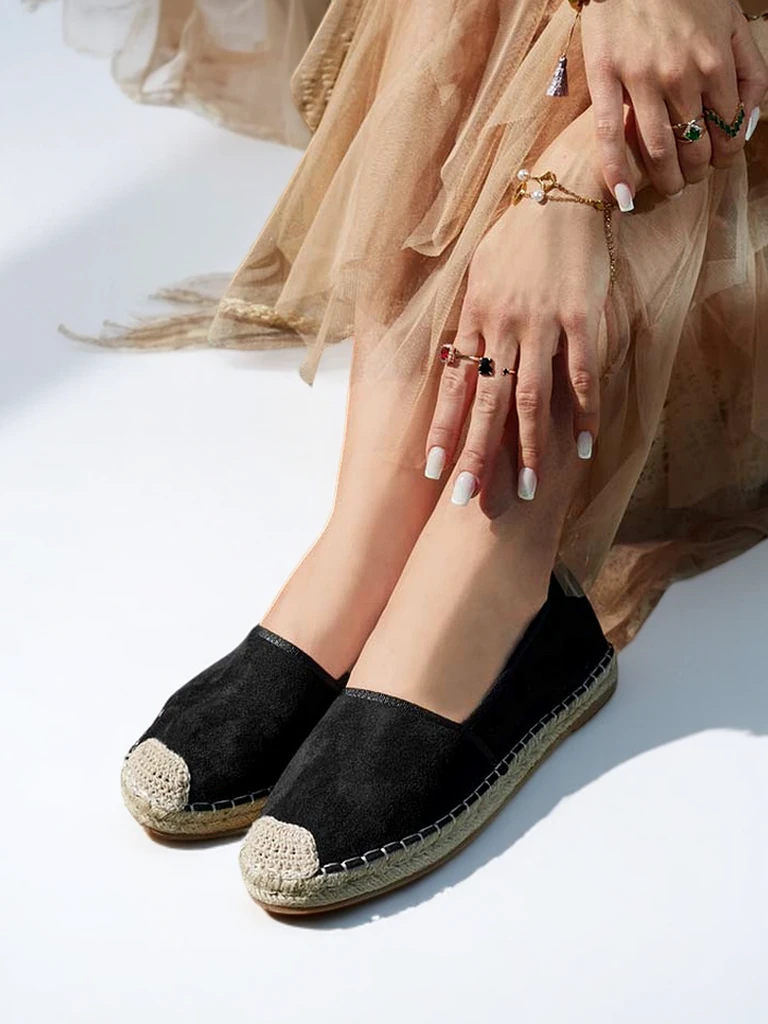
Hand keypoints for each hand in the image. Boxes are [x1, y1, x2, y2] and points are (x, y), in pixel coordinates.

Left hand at [424, 170, 612, 514]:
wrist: (560, 194)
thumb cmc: (516, 239)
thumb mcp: (478, 276)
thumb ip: (469, 322)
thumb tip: (452, 359)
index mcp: (473, 319)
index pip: (451, 385)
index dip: (441, 429)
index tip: (432, 470)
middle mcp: (501, 326)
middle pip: (485, 402)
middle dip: (475, 453)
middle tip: (467, 499)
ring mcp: (542, 322)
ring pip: (531, 396)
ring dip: (527, 446)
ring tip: (525, 489)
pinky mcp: (581, 316)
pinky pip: (581, 373)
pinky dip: (582, 412)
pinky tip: (582, 446)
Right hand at [580, 0, 767, 204]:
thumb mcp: (732, 24)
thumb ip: (751, 72)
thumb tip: (745, 125)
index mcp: (716, 63)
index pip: (727, 129)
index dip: (725, 156)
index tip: (717, 165)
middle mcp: (682, 75)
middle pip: (694, 146)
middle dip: (696, 172)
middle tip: (690, 180)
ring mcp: (641, 79)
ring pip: (658, 148)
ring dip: (666, 180)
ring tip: (668, 189)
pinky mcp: (605, 78)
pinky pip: (610, 134)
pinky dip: (616, 170)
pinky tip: (625, 195)